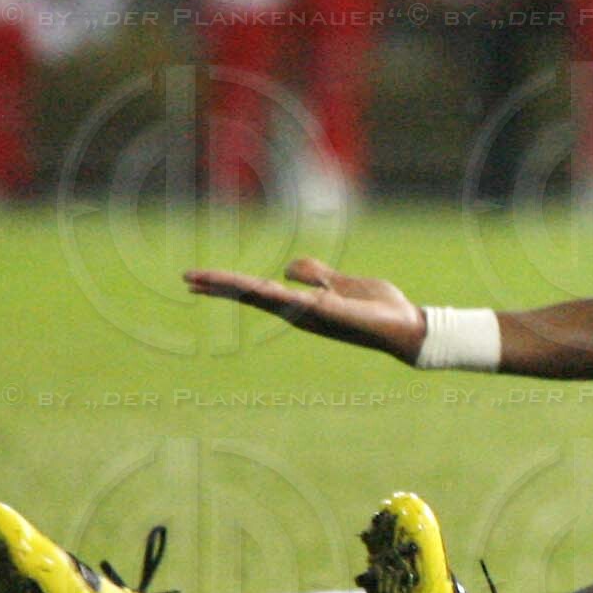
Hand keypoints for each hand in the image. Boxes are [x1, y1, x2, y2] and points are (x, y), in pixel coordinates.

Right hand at [183, 257, 429, 362]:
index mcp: (301, 303)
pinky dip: (281, 294)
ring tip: (205, 280)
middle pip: (252, 293)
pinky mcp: (332, 313)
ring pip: (268, 296)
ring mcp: (313, 314)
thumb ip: (317, 275)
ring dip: (237, 287)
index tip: (196, 279)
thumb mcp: (342, 282)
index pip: (255, 289)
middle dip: (220, 285)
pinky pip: (302, 301)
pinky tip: (261, 286)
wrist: (406, 326)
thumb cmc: (377, 307)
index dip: (226, 283)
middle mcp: (301, 312)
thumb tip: (288, 267)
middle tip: (186, 278)